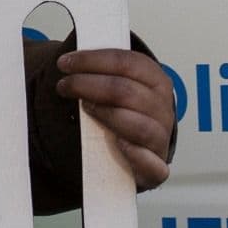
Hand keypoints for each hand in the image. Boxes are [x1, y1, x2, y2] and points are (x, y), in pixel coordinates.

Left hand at [52, 47, 175, 192]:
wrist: (142, 152)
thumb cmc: (126, 115)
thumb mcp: (119, 89)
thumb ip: (104, 74)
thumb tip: (72, 61)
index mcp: (156, 81)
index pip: (127, 62)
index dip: (92, 60)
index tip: (65, 63)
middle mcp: (163, 108)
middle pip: (126, 90)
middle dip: (88, 84)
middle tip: (64, 86)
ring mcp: (161, 138)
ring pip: (137, 124)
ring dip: (106, 114)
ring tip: (84, 108)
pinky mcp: (157, 168)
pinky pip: (153, 164)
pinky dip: (137, 155)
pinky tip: (119, 144)